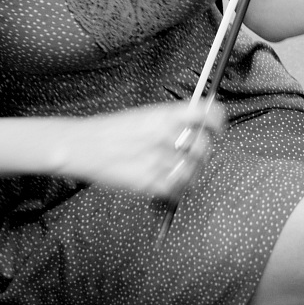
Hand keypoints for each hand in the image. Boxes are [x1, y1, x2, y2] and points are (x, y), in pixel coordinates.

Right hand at [55, 101, 224, 199]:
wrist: (84, 146)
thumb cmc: (113, 130)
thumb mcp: (145, 115)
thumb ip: (172, 120)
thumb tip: (199, 124)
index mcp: (164, 115)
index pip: (206, 115)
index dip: (217, 122)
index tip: (218, 128)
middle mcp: (165, 136)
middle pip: (203, 146)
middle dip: (204, 152)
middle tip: (196, 154)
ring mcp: (158, 160)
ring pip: (194, 171)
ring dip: (193, 173)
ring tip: (182, 171)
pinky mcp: (149, 183)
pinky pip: (177, 189)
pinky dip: (179, 188)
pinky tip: (171, 183)